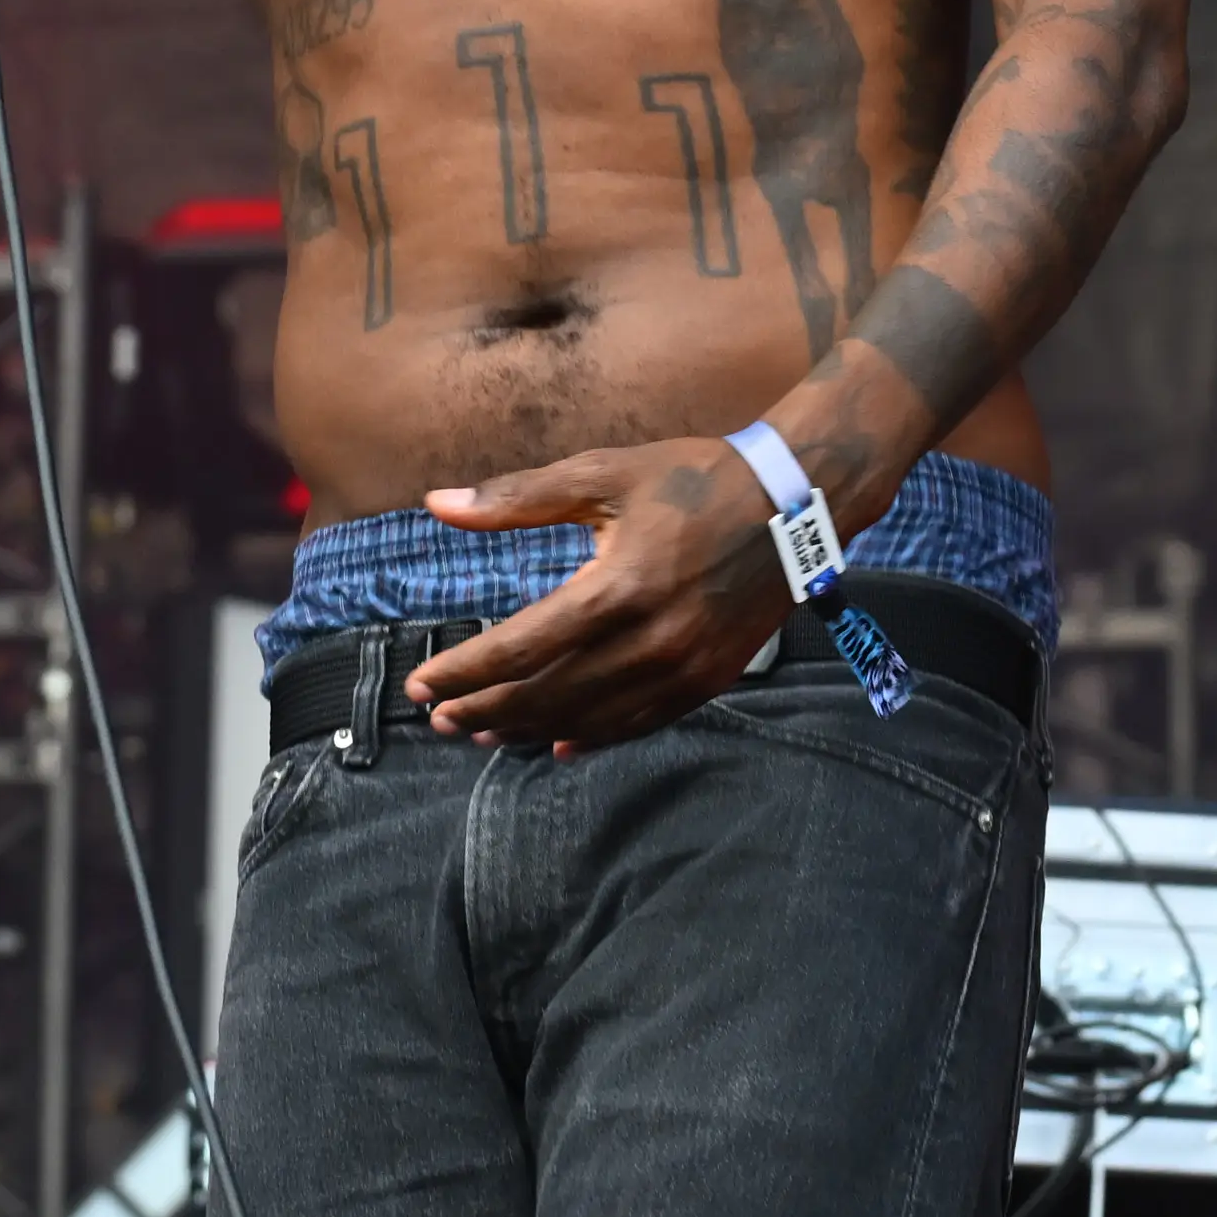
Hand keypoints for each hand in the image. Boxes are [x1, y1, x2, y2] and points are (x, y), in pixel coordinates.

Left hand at [395, 439, 791, 754]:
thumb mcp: (604, 473)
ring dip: (528, 730)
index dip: (464, 672)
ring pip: (589, 719)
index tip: (421, 685)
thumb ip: (518, 496)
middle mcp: (650, 639)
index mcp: (617, 586)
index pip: (520, 648)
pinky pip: (638, 723)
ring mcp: (682, 667)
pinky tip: (556, 743)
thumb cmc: (694, 479)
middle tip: (440, 720)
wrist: (795, 502)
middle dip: (485, 711)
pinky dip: (592, 737)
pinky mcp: (708, 680)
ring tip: (482, 733)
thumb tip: (437, 505)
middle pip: (548, 695)